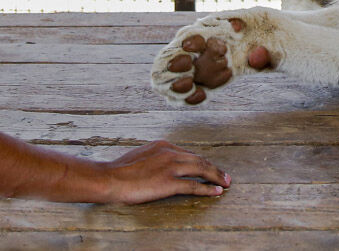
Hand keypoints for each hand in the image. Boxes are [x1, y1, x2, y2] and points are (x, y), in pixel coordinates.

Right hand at [98, 140, 230, 203]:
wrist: (111, 178)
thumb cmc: (121, 170)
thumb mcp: (140, 155)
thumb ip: (154, 157)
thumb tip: (160, 164)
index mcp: (163, 145)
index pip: (188, 153)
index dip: (201, 162)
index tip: (209, 168)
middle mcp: (169, 153)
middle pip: (199, 160)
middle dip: (214, 168)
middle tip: (226, 176)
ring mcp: (170, 167)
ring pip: (201, 170)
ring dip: (216, 176)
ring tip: (226, 182)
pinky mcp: (169, 183)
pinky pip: (194, 185)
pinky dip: (207, 189)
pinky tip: (216, 191)